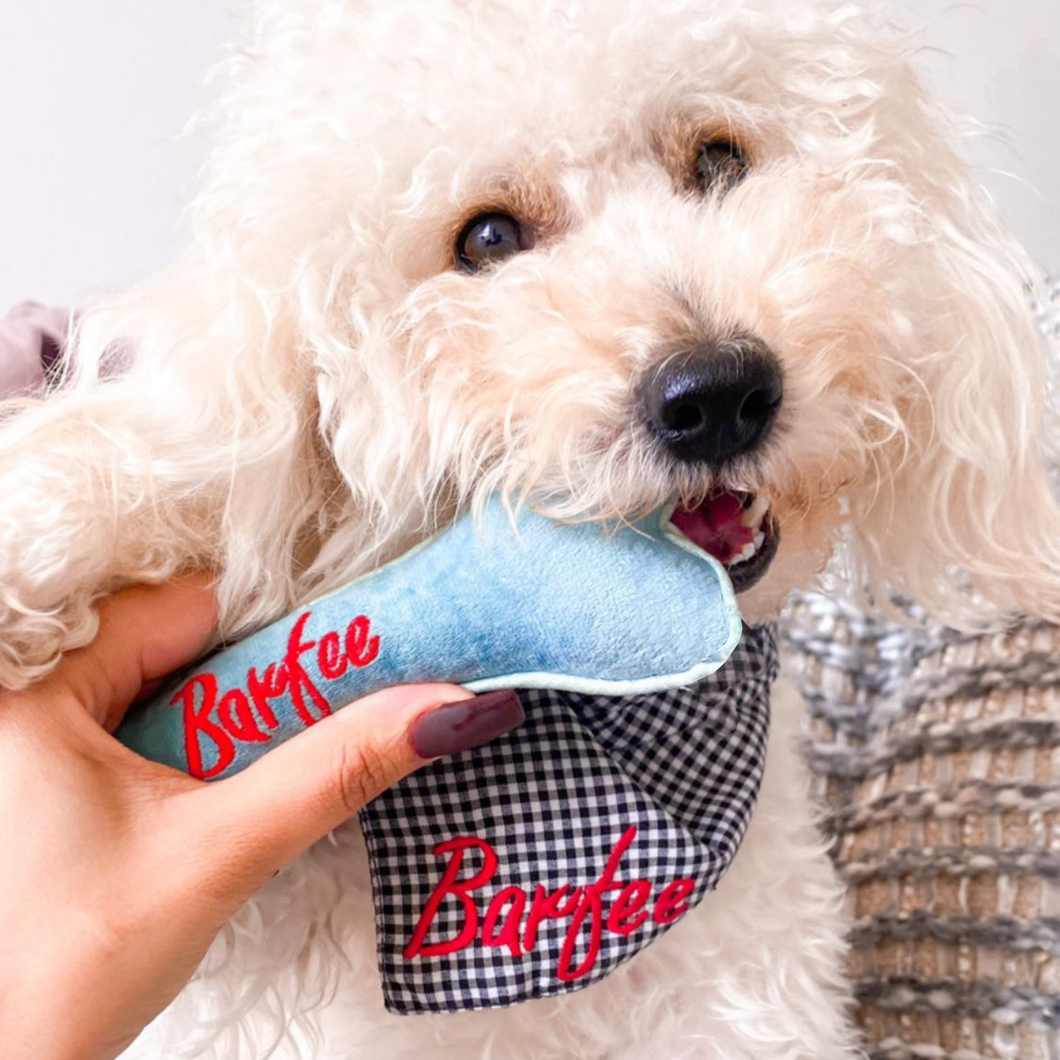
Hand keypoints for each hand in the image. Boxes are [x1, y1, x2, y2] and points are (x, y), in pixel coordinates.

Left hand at [0, 575, 522, 1059]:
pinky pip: (141, 717)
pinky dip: (197, 736)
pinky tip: (227, 777)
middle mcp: (21, 698)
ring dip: (231, 710)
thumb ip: (334, 773)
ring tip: (276, 754)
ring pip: (165, 679)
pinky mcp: (49, 772)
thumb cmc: (63, 975)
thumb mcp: (218, 855)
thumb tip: (447, 712)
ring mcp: (31, 736)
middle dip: (257, 676)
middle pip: (176, 640)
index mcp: (33, 691)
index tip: (352, 651)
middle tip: (322, 715)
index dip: (275, 626)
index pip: (184, 606)